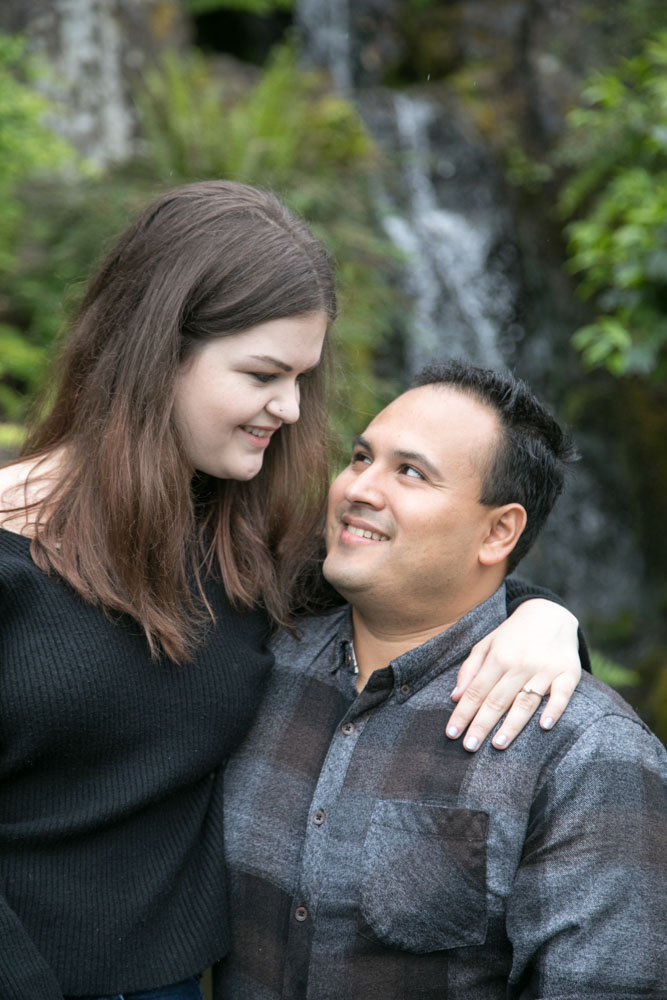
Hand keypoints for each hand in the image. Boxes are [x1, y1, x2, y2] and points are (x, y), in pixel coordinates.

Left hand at [446, 599, 580, 750]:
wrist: (550, 614)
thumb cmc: (513, 635)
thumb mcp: (486, 644)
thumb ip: (470, 669)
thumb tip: (455, 697)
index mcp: (498, 657)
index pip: (477, 690)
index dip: (463, 712)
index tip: (452, 733)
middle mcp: (520, 663)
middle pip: (497, 699)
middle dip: (481, 724)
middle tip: (469, 747)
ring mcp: (545, 669)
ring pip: (526, 701)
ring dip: (512, 724)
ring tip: (498, 745)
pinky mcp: (568, 672)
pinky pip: (562, 694)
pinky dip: (554, 709)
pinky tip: (544, 726)